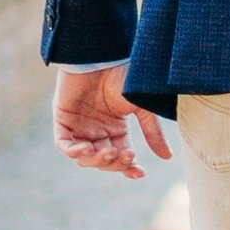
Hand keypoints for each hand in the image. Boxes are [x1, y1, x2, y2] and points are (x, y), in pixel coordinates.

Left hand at [52, 64, 171, 176]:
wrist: (103, 56)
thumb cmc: (123, 76)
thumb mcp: (141, 107)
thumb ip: (152, 132)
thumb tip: (167, 157)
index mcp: (115, 129)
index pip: (120, 156)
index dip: (128, 168)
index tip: (140, 173)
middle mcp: (97, 131)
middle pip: (103, 160)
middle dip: (114, 163)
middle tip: (127, 155)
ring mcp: (79, 126)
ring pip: (83, 157)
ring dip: (96, 160)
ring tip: (109, 151)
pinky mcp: (63, 119)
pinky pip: (64, 144)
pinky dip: (74, 151)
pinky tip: (87, 148)